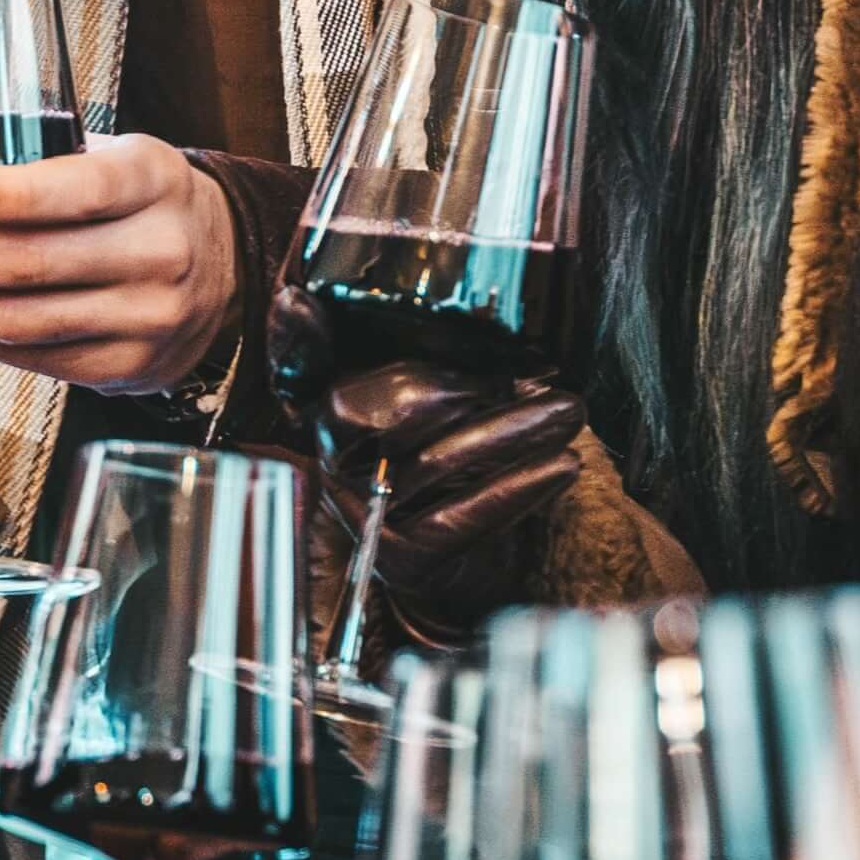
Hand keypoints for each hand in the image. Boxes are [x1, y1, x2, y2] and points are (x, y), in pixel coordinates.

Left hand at [0, 133, 240, 392]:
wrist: (228, 267)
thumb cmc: (149, 207)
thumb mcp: (116, 161)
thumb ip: (45, 168)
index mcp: (151, 181)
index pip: (79, 189)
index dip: (11, 195)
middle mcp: (157, 250)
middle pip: (27, 261)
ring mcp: (146, 315)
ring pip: (16, 317)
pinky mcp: (128, 366)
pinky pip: (28, 357)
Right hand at [271, 288, 586, 635]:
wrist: (468, 559)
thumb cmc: (457, 456)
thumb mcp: (444, 396)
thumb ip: (443, 355)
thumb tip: (492, 333)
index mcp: (326, 408)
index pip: (297, 366)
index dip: (292, 338)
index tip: (298, 300)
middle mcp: (330, 460)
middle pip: (375, 412)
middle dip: (460, 385)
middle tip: (533, 374)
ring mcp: (362, 511)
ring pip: (430, 462)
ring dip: (511, 432)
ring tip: (567, 411)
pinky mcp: (402, 558)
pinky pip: (459, 518)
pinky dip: (517, 489)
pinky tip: (562, 465)